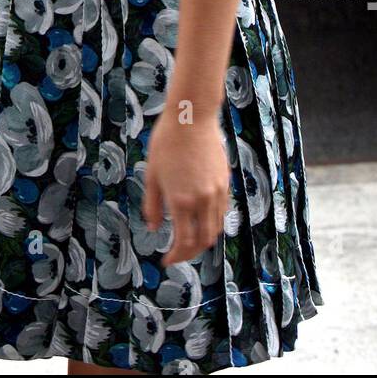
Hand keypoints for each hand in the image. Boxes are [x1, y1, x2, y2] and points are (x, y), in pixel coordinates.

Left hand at [142, 100, 230, 265]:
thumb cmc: (166, 143)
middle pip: (203, 241)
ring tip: (189, 239)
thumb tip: (153, 228)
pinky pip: (222, 212)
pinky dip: (212, 222)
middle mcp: (202, 201)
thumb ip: (153, 206)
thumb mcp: (152, 175)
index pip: (184, 242)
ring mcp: (217, 192)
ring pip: (216, 228)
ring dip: (203, 239)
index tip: (167, 259)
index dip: (176, 256)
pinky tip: (200, 219)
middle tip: (178, 254)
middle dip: (190, 253)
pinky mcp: (225, 182)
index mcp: (181, 201)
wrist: (192, 118)